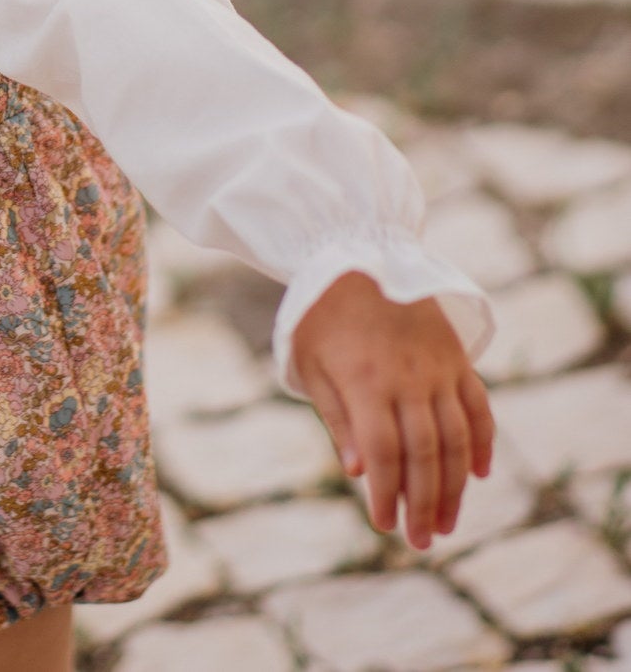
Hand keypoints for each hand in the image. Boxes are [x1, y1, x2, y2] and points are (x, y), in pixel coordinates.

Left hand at [290, 271, 494, 549]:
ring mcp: (438, 368)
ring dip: (455, 486)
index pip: (385, 455)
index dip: (388, 495)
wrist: (353, 254)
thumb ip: (337, 418)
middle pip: (425, 455)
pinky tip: (479, 473)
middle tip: (422, 540)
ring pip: (457, 438)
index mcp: (366, 382)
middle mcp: (408, 379)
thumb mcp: (309, 363)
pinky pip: (479, 405)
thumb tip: (360, 473)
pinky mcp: (456, 356)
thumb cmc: (318, 313)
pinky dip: (484, 441)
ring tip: (447, 522)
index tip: (384, 525)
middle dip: (424, 504)